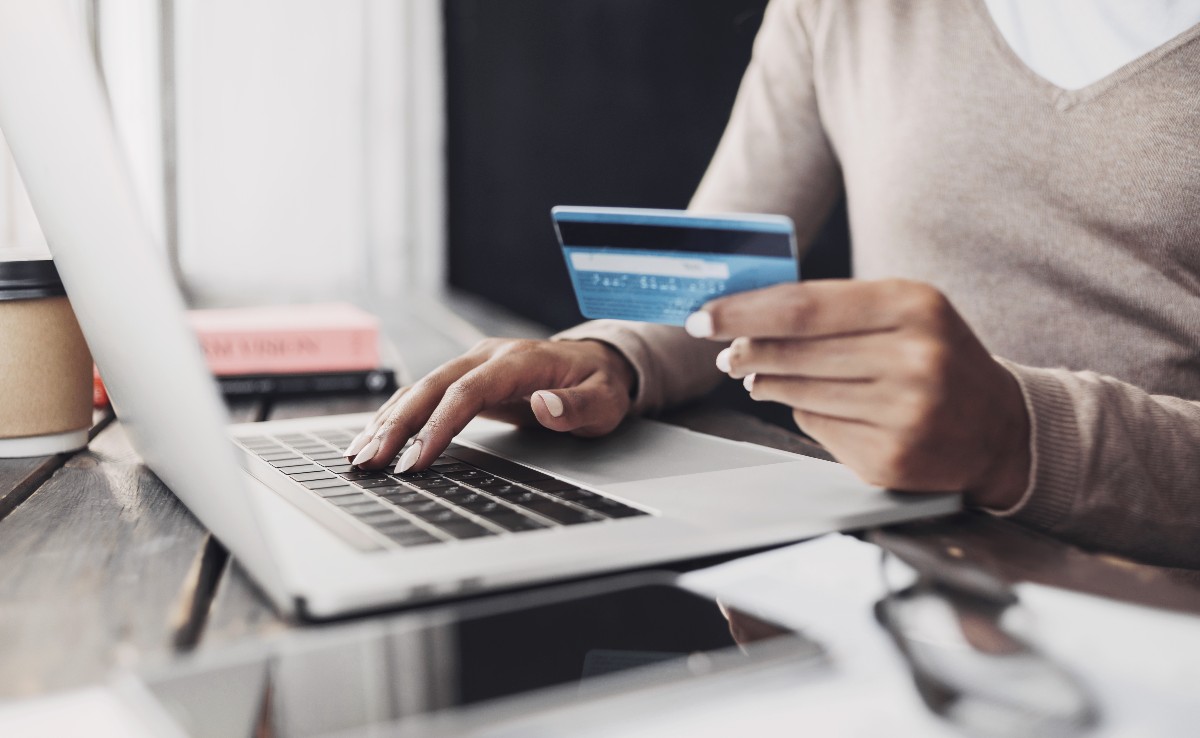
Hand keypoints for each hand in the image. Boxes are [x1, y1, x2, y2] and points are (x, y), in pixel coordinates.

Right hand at [343, 338, 635, 472]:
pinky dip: (398, 416)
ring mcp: (474, 364)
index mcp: (519, 360)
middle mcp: (489, 356)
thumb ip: (577, 406)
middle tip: (369, 461)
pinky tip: (375, 438)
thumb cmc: (600, 384)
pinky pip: (426, 395)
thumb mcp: (604, 400)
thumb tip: (545, 404)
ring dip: (388, 422)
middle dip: (397, 425)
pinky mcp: (467, 378)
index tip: (416, 459)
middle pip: (432, 386)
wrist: (598, 362)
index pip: (468, 390)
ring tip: (359, 456)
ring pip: (421, 389)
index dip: (439, 424)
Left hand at [688, 279, 1029, 508]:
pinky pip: (819, 428)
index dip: (744, 312)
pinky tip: (811, 404)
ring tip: (756, 375)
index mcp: (914, 307)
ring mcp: (904, 415)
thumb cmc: (937, 356)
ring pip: (800, 394)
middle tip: (725, 352)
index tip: (703, 315)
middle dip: (746, 351)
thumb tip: (745, 320)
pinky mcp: (890, 460)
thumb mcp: (903, 312)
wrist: (999, 428)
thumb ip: (832, 308)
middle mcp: (914, 360)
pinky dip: (804, 413)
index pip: (803, 307)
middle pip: (796, 352)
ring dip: (766, 383)